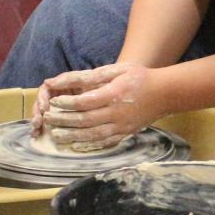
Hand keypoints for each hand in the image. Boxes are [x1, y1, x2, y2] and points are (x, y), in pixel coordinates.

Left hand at [32, 63, 162, 151]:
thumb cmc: (140, 78)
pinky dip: (89, 145)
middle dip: (63, 121)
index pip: (83, 102)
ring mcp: (122, 126)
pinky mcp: (126, 133)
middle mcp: (116, 113)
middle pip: (84, 120)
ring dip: (72, 136)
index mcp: (113, 94)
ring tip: (57, 135)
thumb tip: (70, 79)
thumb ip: (93, 75)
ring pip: (92, 135)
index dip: (66, 104)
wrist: (166, 93)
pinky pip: (105, 142)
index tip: (53, 102)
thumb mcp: (118, 69)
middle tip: (48, 119)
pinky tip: (77, 145)